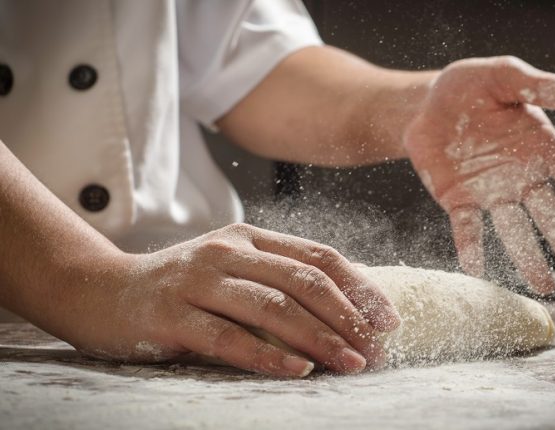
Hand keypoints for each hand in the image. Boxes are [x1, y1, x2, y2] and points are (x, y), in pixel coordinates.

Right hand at [66, 224, 400, 376]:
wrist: (99, 291)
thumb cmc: (180, 286)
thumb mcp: (232, 269)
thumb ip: (279, 278)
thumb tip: (348, 305)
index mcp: (249, 238)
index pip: (318, 256)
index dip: (360, 287)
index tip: (389, 319)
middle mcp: (227, 252)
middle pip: (303, 281)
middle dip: (348, 317)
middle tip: (377, 349)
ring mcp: (197, 281)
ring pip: (272, 307)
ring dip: (319, 338)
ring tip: (352, 364)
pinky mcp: (170, 316)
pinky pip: (228, 337)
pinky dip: (268, 356)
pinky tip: (299, 372)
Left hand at [403, 56, 554, 292]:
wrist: (425, 103)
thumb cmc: (471, 87)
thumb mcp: (503, 76)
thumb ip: (539, 86)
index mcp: (542, 150)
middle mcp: (522, 178)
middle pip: (554, 218)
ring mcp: (491, 193)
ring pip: (515, 231)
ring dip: (529, 258)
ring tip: (544, 287)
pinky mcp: (457, 200)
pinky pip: (467, 228)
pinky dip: (471, 246)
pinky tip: (476, 269)